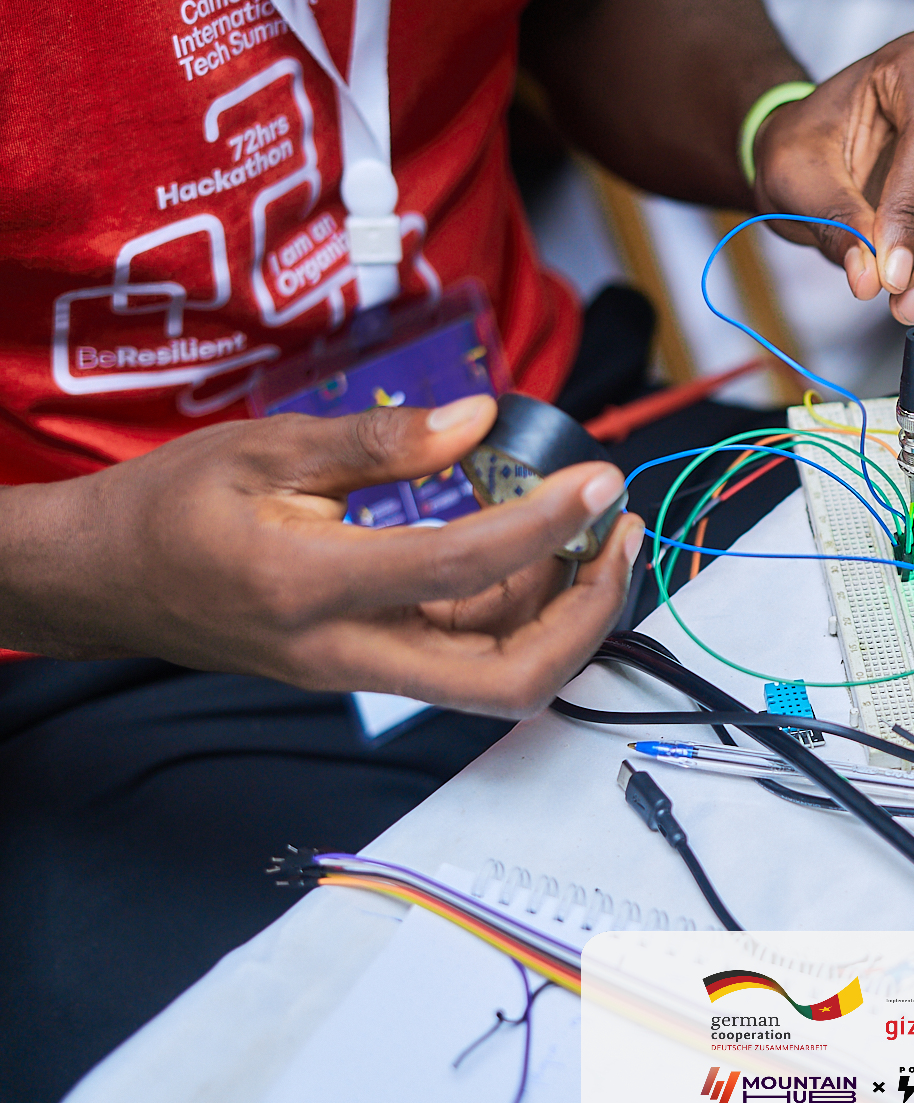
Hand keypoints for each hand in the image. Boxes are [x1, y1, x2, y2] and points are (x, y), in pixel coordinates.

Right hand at [0, 396, 642, 717]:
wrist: (102, 583)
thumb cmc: (167, 510)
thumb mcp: (260, 447)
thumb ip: (375, 441)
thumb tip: (477, 421)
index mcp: (308, 586)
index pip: (460, 569)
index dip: (546, 527)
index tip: (600, 484)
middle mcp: (344, 650)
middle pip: (505, 680)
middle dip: (587, 619)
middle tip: (622, 540)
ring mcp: (359, 671)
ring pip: (495, 675)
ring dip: (562, 612)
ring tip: (591, 529)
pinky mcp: (368, 668)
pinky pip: (467, 656)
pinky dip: (518, 610)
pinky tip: (531, 547)